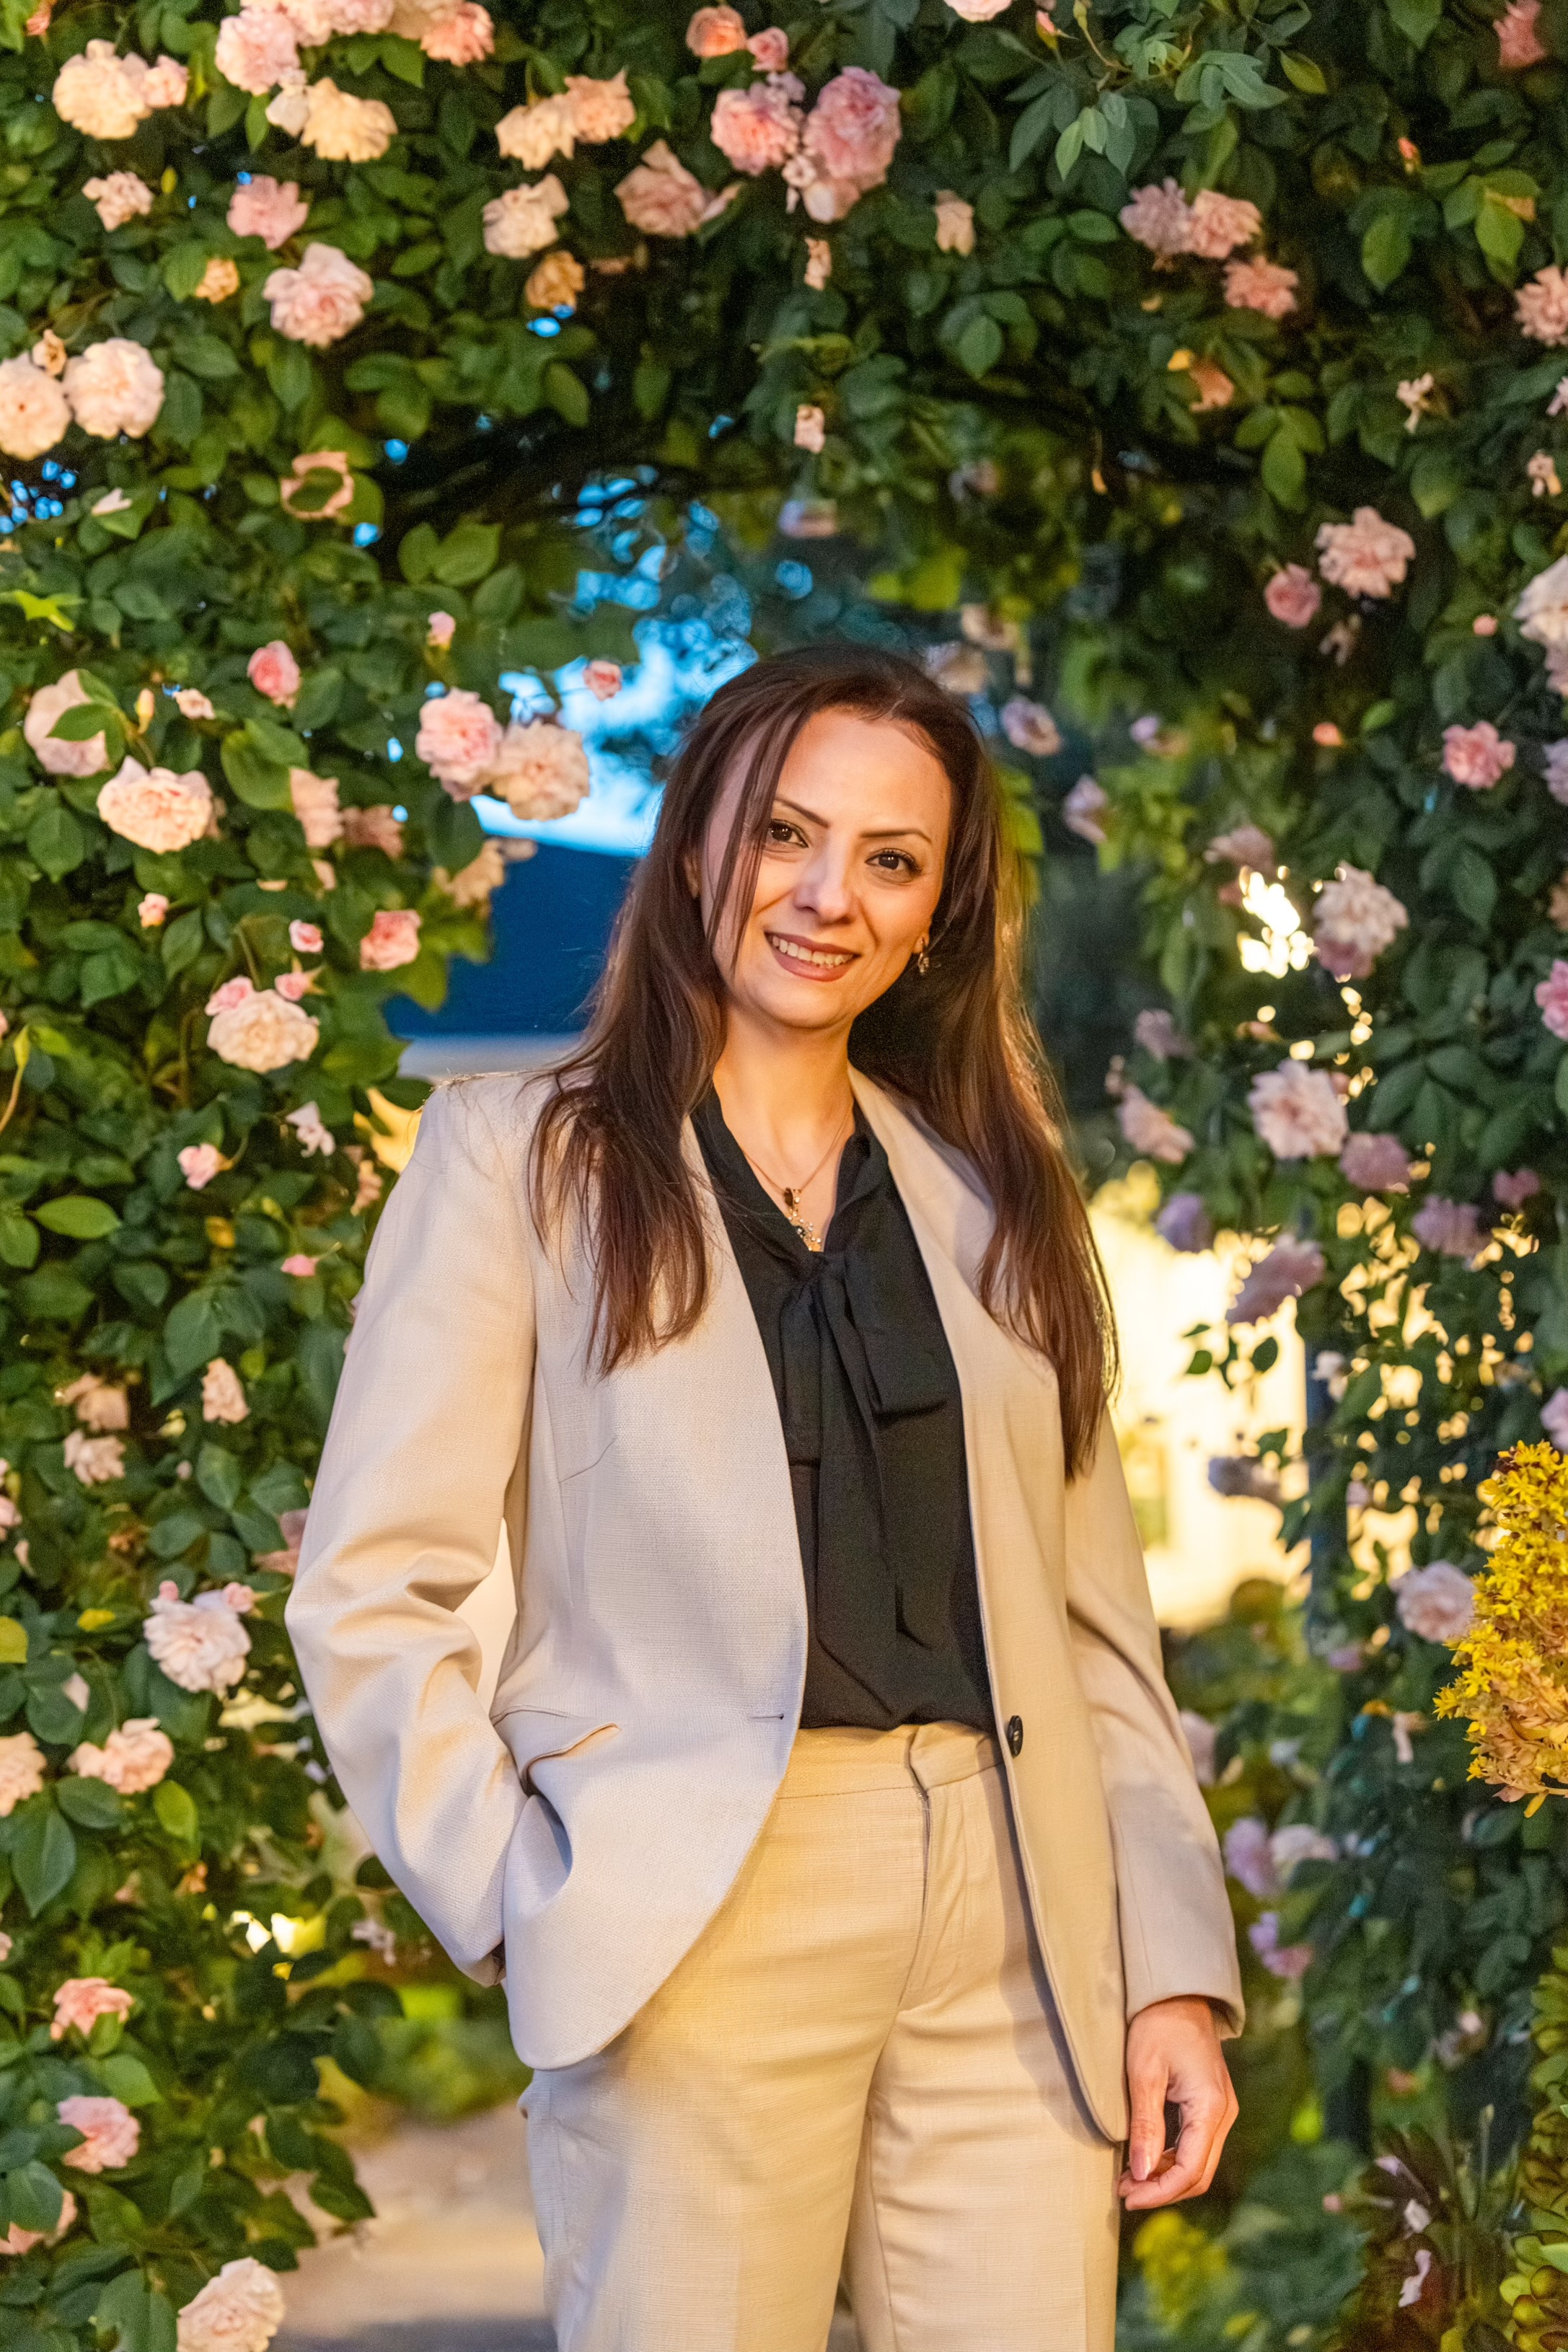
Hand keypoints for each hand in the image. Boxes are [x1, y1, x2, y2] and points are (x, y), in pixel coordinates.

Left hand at [1117, 1995, 1237, 2210]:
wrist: (1178, 1993)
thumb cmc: (1158, 2025)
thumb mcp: (1144, 2072)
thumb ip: (1146, 2125)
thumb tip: (1141, 2174)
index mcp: (1211, 2108)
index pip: (1189, 2170)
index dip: (1158, 2192)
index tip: (1127, 2196)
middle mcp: (1224, 2115)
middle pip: (1198, 2173)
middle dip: (1162, 2190)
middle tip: (1124, 2192)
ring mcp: (1221, 2111)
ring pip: (1198, 2163)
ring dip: (1165, 2176)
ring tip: (1128, 2178)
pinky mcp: (1211, 2106)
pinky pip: (1196, 2145)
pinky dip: (1171, 2159)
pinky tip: (1146, 2158)